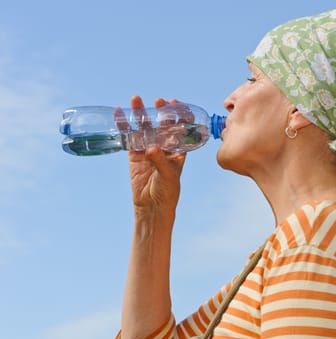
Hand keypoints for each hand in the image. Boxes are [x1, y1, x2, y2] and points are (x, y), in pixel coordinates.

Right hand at [118, 96, 186, 215]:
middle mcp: (164, 147)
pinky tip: (120, 114)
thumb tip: (151, 148)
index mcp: (178, 150)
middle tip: (158, 101)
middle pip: (161, 124)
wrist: (152, 207)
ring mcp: (148, 149)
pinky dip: (124, 126)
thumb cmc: (167, 192)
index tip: (176, 104)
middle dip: (160, 111)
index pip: (181, 128)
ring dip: (140, 114)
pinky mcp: (134, 155)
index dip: (179, 115)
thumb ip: (160, 161)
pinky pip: (129, 138)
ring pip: (144, 128)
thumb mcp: (168, 176)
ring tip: (135, 100)